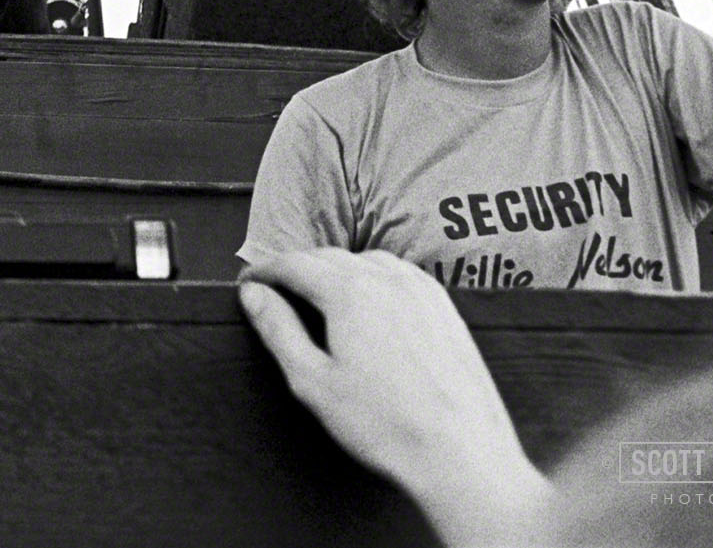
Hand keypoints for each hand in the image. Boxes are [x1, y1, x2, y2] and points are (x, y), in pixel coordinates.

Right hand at [239, 250, 552, 545]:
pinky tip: (371, 305)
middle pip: (329, 257)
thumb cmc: (389, 426)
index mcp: (351, 292)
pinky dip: (375, 278)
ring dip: (337, 269)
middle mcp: (389, 280)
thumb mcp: (313, 382)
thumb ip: (278, 330)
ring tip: (320, 296)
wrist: (462, 455)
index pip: (294, 263)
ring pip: (367, 261)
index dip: (265, 270)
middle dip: (297, 268)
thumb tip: (254, 296)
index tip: (250, 283)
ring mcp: (423, 292)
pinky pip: (402, 275)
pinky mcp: (447, 310)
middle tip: (277, 291)